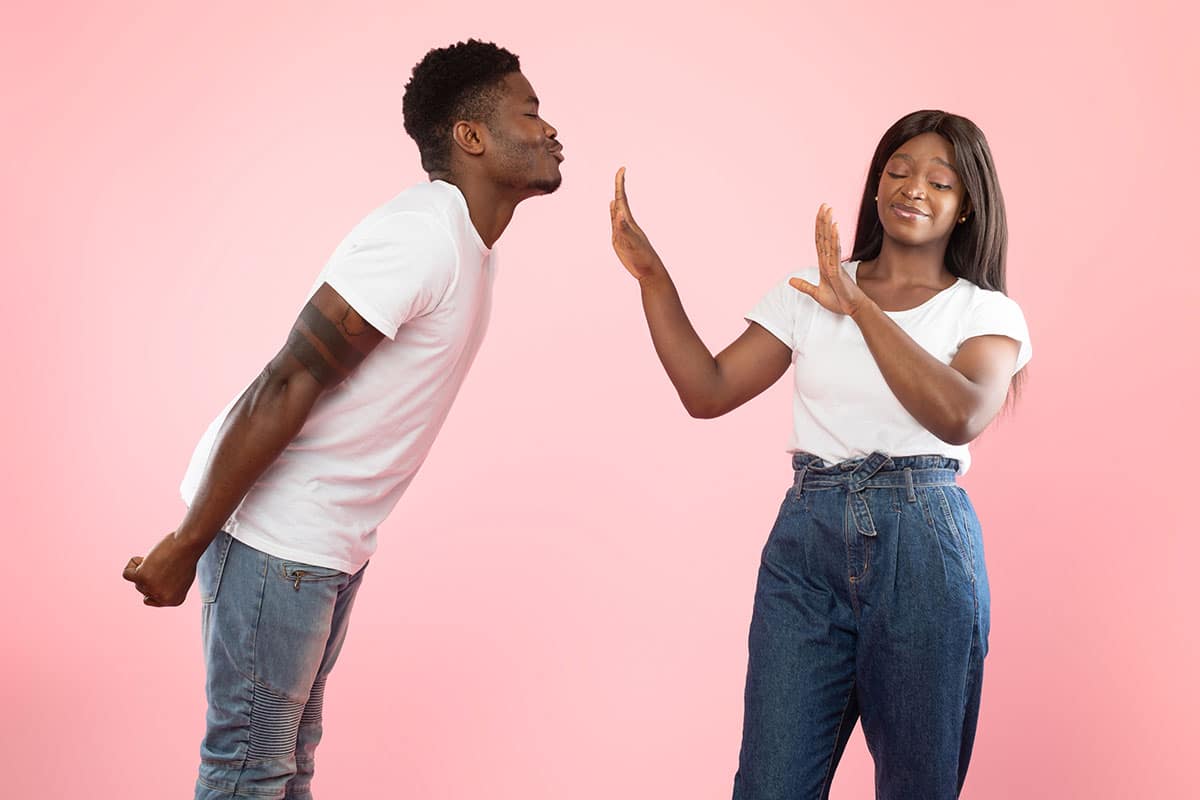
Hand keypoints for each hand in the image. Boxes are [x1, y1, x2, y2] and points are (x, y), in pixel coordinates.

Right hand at [122, 531, 200, 606]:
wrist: (188, 543)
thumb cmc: (186, 556)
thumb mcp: (180, 577)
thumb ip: (166, 588)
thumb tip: (148, 596)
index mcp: (175, 600)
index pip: (152, 599)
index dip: (154, 583)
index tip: (163, 572)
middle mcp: (163, 598)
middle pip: (143, 589)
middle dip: (150, 574)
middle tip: (165, 562)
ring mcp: (152, 589)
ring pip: (136, 581)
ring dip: (145, 567)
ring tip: (160, 558)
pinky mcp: (142, 577)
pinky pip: (126, 574)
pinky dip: (132, 564)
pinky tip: (146, 558)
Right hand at [610, 167, 664, 282]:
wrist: (648, 270)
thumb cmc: (641, 257)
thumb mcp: (631, 242)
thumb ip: (623, 227)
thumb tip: (619, 212)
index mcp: (628, 221)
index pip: (622, 198)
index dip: (621, 184)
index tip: (622, 169)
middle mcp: (626, 223)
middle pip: (620, 201)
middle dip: (619, 186)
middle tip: (620, 172)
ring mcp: (623, 230)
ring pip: (617, 210)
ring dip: (616, 198)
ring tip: (616, 188)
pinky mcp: (620, 238)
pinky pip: (615, 222)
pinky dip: (613, 213)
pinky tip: (613, 209)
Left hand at [789, 204, 867, 316]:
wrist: (852, 309)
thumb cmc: (839, 301)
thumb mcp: (816, 294)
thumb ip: (804, 286)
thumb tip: (790, 281)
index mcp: (824, 264)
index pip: (819, 241)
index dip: (818, 227)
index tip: (820, 213)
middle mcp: (829, 261)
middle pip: (824, 237)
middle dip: (824, 220)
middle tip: (825, 204)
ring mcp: (834, 264)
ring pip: (830, 241)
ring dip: (828, 225)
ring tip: (829, 210)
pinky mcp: (837, 271)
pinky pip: (835, 252)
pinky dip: (834, 239)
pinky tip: (834, 227)